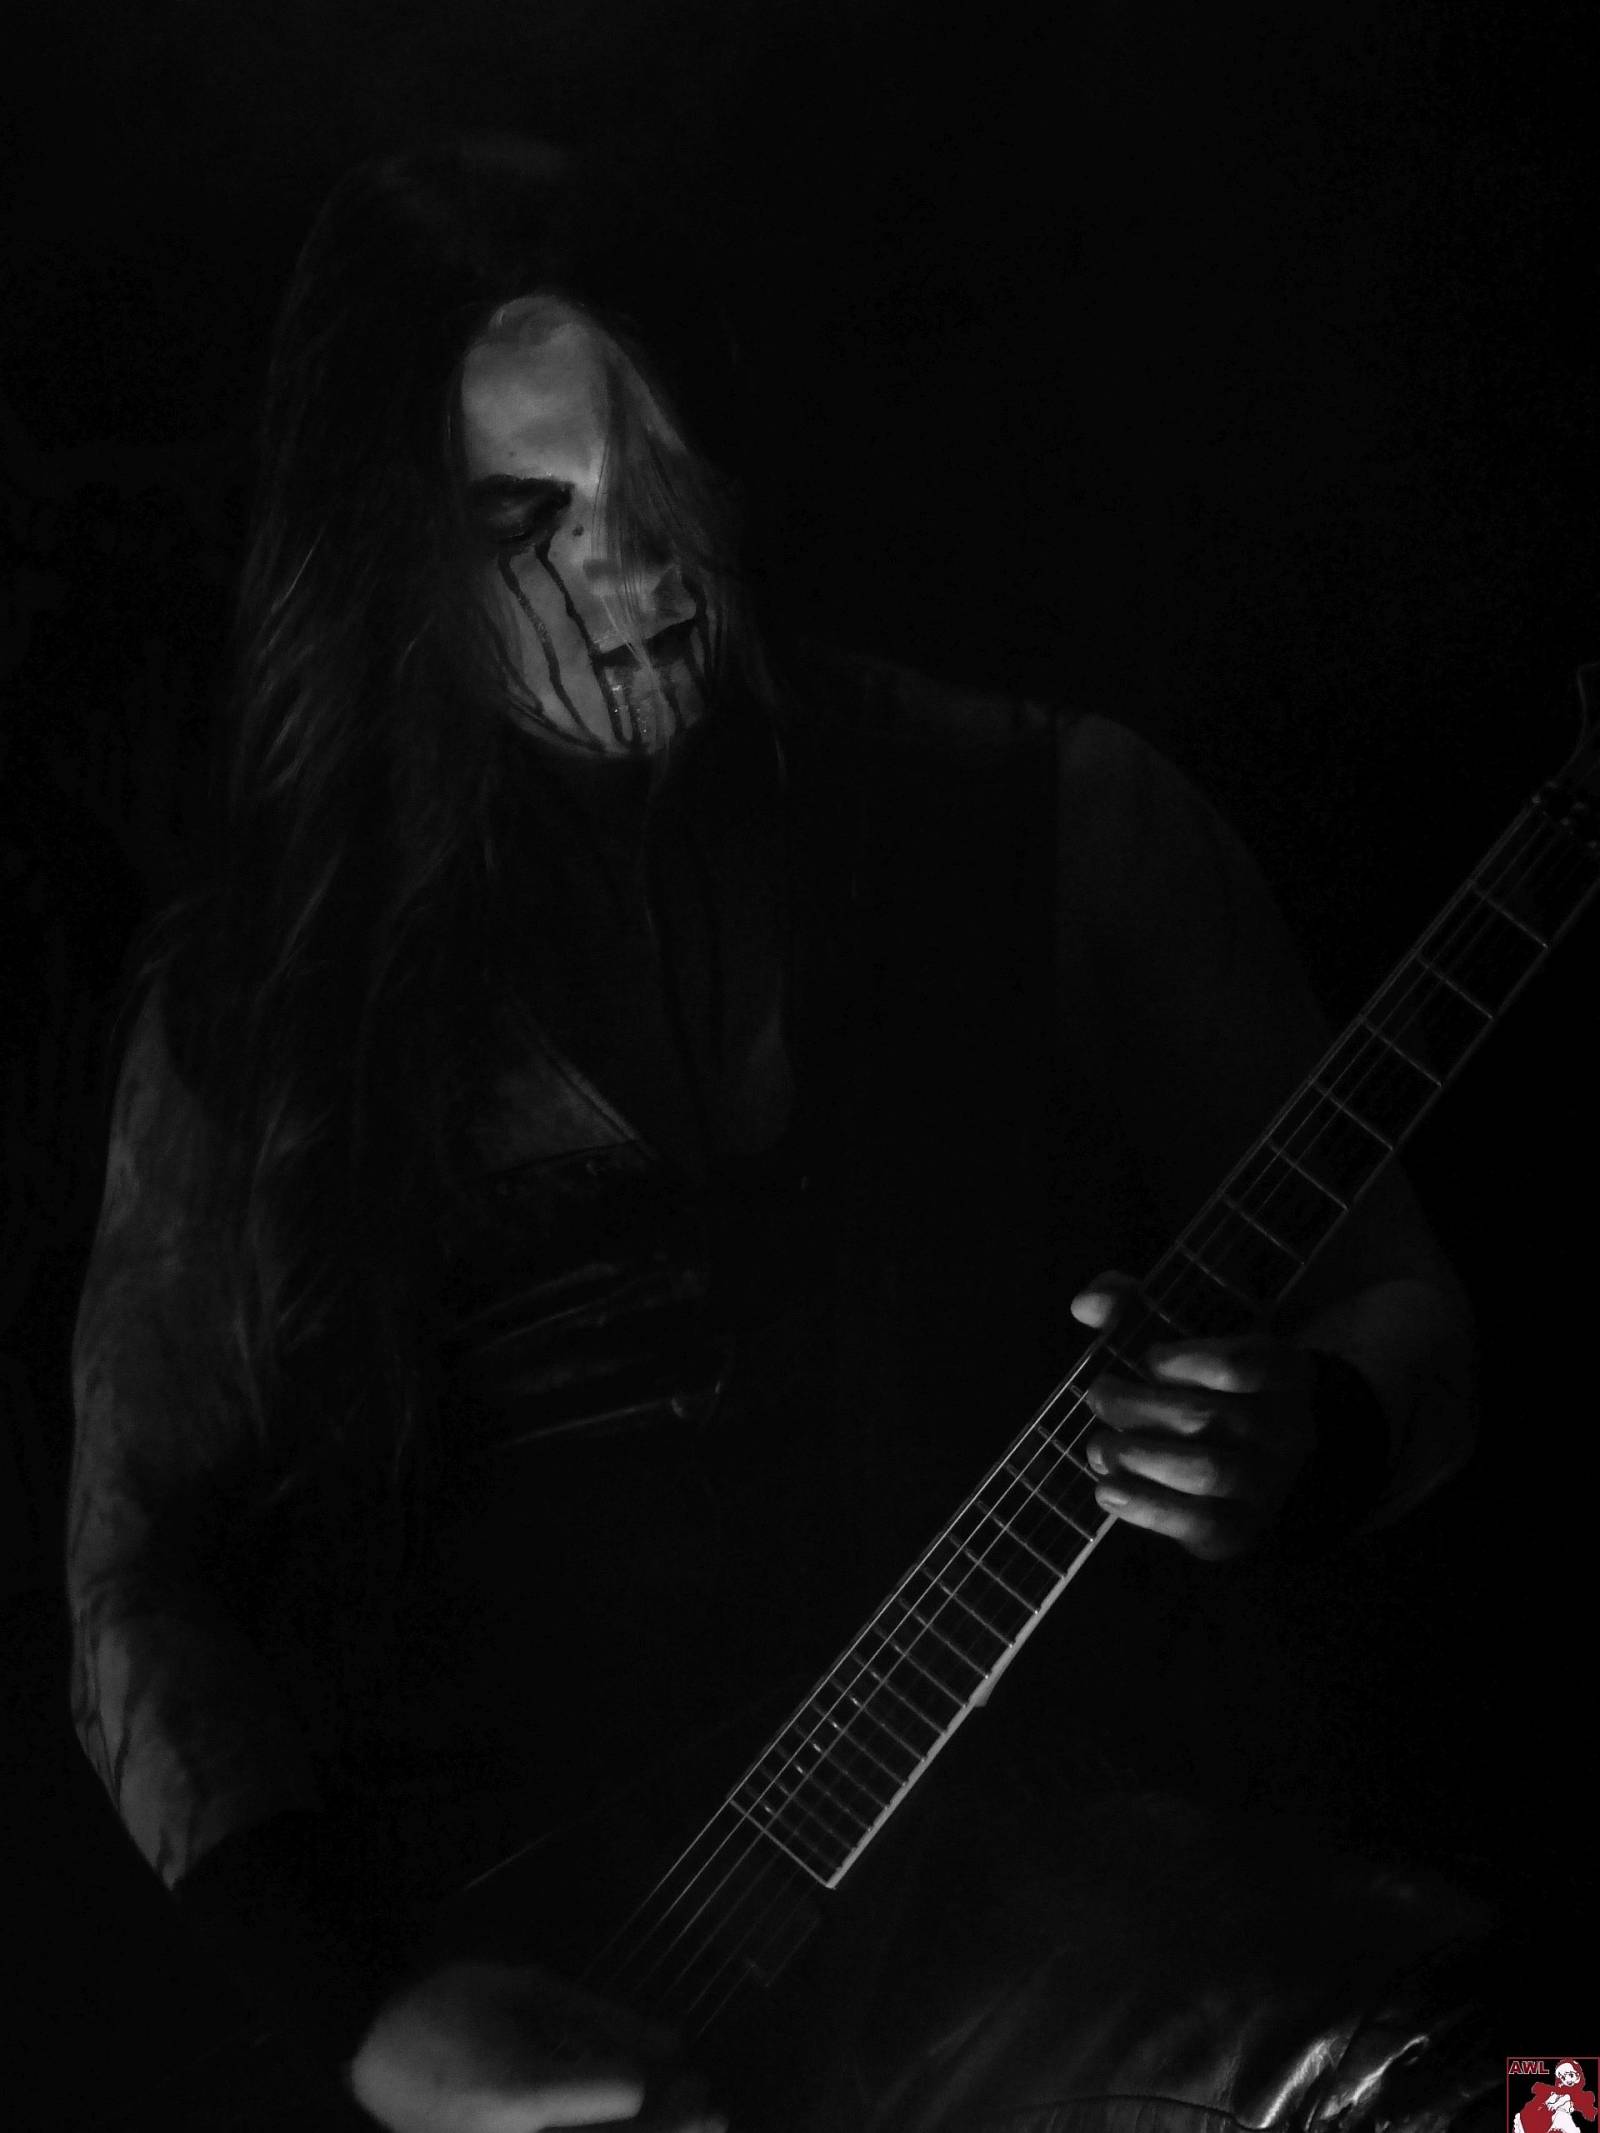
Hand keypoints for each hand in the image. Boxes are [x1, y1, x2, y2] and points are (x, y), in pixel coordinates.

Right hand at [348, 1960, 725, 2132]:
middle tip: (713, 2108)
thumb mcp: (522, 1987)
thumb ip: (597, 2017)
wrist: (368, 2056)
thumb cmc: (447, 2005)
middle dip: (668, 2129)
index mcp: (512, 2090)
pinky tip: (640, 2118)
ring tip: (698, 2121)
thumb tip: (670, 2041)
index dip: (638, 2087)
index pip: (602, 2098)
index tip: (686, 2067)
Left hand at [1072, 1271, 1315, 1560]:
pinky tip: (1107, 1489)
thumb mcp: (1190, 1338)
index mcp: (1283, 1373)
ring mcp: (1269, 1484)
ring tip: (1099, 1446)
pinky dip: (1144, 1506)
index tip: (1148, 1358)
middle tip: (1100, 1396)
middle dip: (1139, 1408)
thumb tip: (1086, 1304)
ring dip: (1138, 1457)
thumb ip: (1135, 1307)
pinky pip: (1199, 1523)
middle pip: (1208, 1418)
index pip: (1238, 1365)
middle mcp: (1286, 1429)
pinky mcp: (1243, 1529)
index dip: (1183, 1360)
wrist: (1265, 1464)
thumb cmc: (1213, 1388)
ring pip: (1206, 1472)